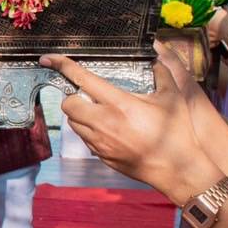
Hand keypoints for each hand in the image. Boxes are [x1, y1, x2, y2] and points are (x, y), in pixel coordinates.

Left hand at [40, 54, 218, 203]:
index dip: (63, 66)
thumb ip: (163, 74)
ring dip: (80, 113)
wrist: (178, 169)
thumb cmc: (177, 133)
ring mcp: (101, 142)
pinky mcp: (102, 156)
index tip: (49, 58)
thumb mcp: (172, 98)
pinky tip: (108, 129)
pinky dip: (89, 130)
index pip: (82, 80)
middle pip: (68, 104)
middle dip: (73, 95)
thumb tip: (157, 59)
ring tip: (100, 111)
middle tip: (89, 94)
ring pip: (73, 123)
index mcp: (119, 104)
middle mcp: (104, 123)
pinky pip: (85, 139)